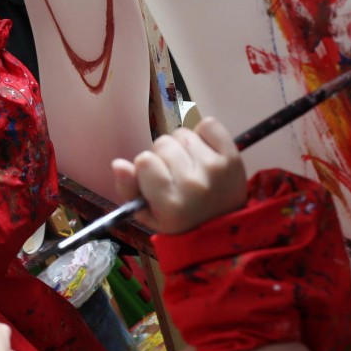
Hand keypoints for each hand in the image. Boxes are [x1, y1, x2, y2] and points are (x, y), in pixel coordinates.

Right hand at [111, 117, 245, 233]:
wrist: (222, 226)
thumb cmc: (179, 219)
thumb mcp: (147, 214)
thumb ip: (128, 189)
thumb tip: (117, 164)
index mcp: (170, 202)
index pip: (144, 161)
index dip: (146, 168)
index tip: (156, 181)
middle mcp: (193, 183)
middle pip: (162, 144)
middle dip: (164, 157)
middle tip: (174, 175)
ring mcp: (215, 167)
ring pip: (182, 134)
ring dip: (182, 146)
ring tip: (190, 165)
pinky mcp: (232, 155)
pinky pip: (208, 125)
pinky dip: (203, 134)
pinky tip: (204, 153)